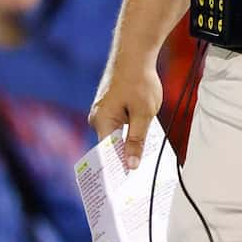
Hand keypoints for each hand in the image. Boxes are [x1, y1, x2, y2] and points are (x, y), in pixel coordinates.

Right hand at [91, 52, 165, 167]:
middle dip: (124, 159)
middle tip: (139, 178)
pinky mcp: (109, 107)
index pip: (107, 155)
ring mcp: (102, 112)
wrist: (135, 54)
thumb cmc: (139, 81)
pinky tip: (142, 139)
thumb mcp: (144, 114)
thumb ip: (136, 140)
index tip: (127, 187)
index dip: (117, 170)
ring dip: (128, 146)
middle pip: (110, 147)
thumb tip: (130, 165)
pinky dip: (129, 133)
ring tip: (142, 160)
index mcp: (102, 122)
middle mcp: (97, 119)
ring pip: (115, 137)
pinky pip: (118, 126)